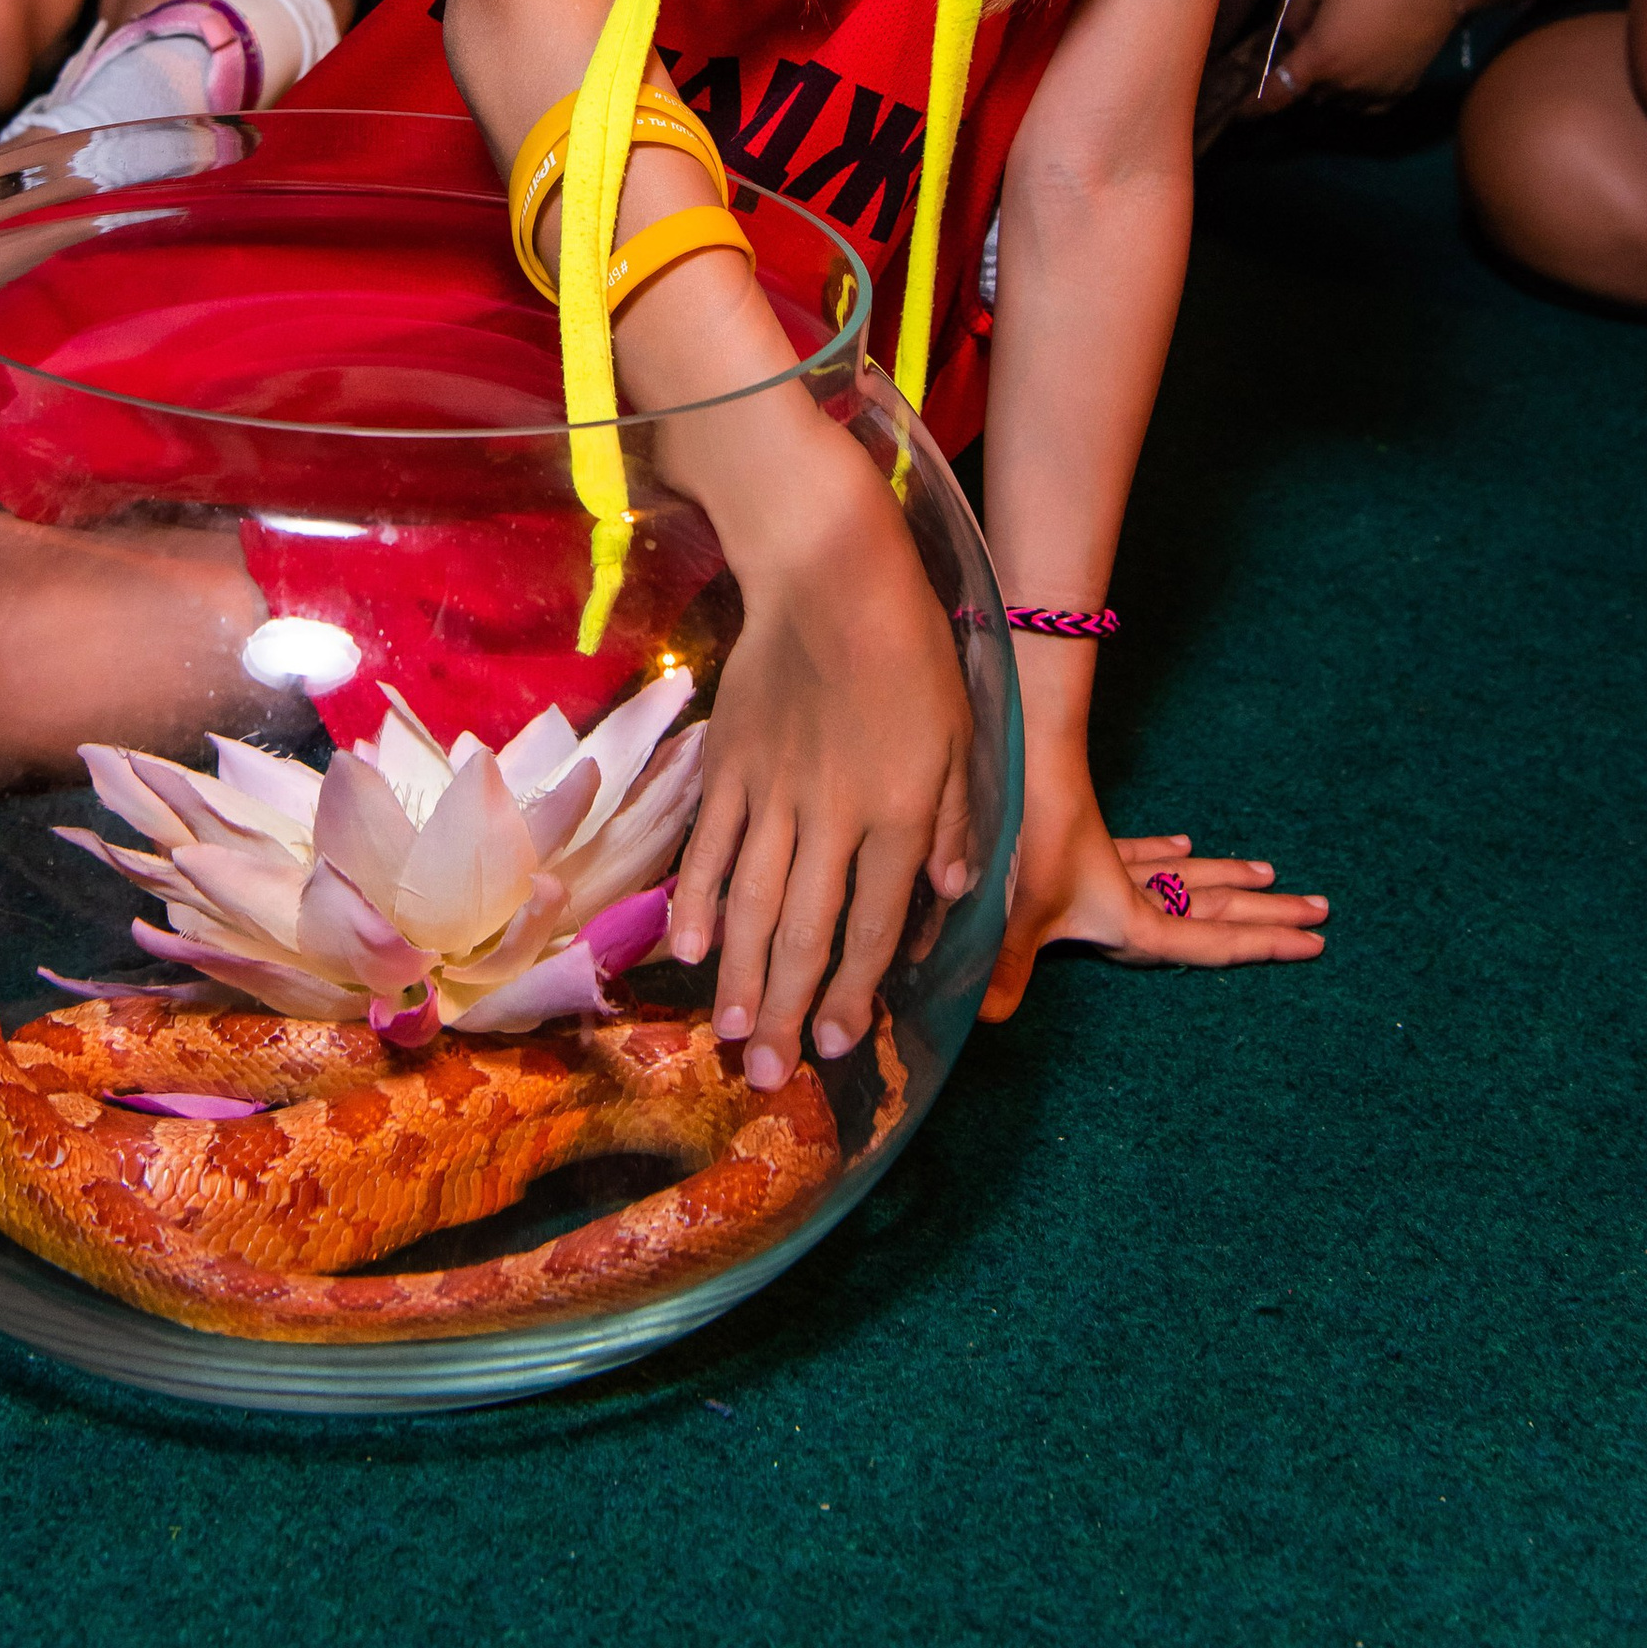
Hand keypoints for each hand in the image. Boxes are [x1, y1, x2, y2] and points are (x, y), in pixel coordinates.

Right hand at [668, 431, 973, 1091]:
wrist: (829, 571)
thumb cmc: (909, 648)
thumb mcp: (960, 734)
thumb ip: (954, 819)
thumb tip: (949, 896)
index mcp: (897, 813)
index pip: (876, 923)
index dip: (856, 990)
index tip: (841, 1046)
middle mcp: (832, 816)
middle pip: (805, 931)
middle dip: (789, 1011)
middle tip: (769, 1076)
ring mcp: (771, 791)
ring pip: (750, 901)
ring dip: (740, 975)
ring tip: (731, 1033)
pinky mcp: (729, 761)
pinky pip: (708, 843)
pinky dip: (695, 897)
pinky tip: (687, 946)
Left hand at [976, 806, 1325, 1021]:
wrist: (1018, 767)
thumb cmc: (1023, 842)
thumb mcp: (1016, 917)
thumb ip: (1005, 971)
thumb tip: (986, 1017)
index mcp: (1133, 920)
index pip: (1212, 943)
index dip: (1265, 947)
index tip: (1313, 945)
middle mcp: (1136, 894)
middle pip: (1217, 907)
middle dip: (1268, 915)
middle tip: (1321, 912)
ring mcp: (1116, 863)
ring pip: (1188, 876)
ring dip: (1228, 878)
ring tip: (1267, 875)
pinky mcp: (1090, 840)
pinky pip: (1140, 853)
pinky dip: (1163, 851)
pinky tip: (1182, 841)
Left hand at [1243, 0, 1466, 111]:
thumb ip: (1292, 11)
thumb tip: (1290, 36)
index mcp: (1321, 59)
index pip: (1278, 96)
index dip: (1254, 107)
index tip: (1240, 112)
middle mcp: (1346, 86)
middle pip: (1309, 92)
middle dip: (1303, 73)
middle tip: (1314, 37)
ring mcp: (1376, 93)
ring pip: (1337, 99)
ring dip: (1331, 82)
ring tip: (1344, 43)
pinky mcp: (1402, 92)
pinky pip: (1366, 102)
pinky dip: (1358, 90)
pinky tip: (1365, 61)